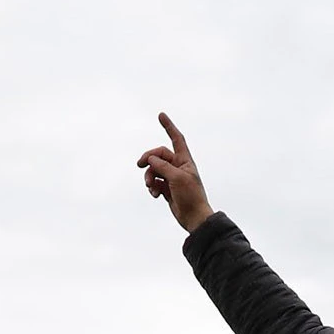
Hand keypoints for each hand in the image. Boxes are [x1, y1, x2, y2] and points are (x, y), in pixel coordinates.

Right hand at [136, 113, 213, 232]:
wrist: (194, 218)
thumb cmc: (191, 196)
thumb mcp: (176, 178)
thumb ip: (162, 166)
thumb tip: (150, 159)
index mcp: (185, 160)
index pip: (176, 139)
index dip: (169, 127)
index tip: (160, 115)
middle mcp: (178, 167)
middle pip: (158, 155)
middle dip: (148, 159)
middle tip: (139, 164)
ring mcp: (171, 177)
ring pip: (154, 170)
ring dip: (148, 176)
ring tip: (150, 187)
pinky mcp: (166, 188)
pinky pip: (154, 182)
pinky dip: (151, 187)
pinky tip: (154, 195)